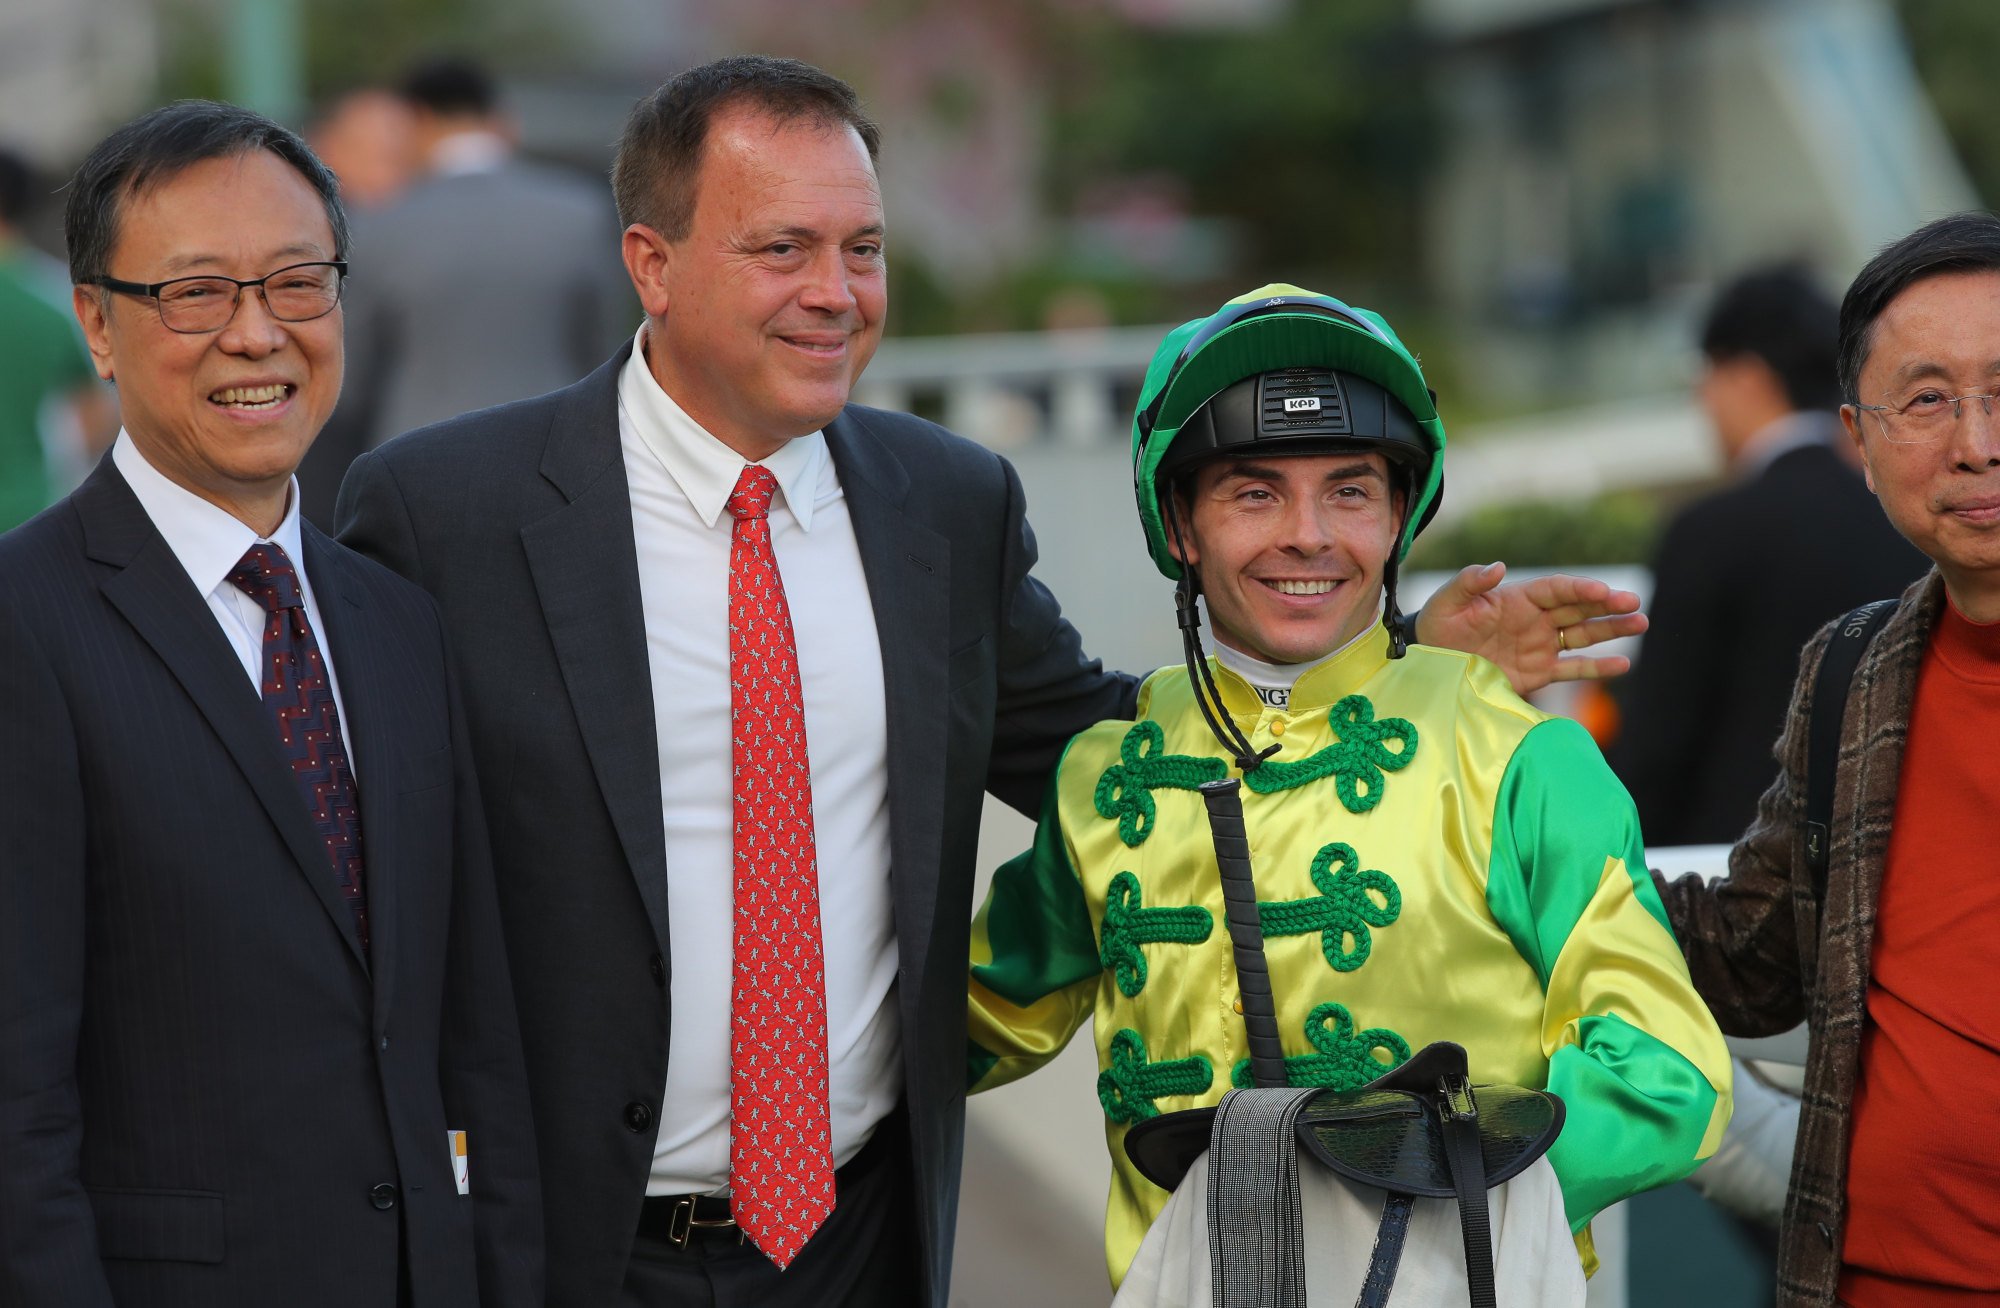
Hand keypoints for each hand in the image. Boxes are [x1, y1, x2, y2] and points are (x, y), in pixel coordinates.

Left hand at [1412, 562, 1647, 695]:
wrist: (1429, 663)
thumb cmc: (1438, 625)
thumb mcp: (1448, 601)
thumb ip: (1470, 582)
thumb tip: (1499, 567)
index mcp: (1518, 598)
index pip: (1556, 589)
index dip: (1579, 589)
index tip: (1601, 591)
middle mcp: (1536, 620)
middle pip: (1579, 609)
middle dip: (1607, 605)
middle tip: (1634, 602)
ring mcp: (1540, 646)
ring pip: (1584, 635)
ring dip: (1612, 629)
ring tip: (1641, 623)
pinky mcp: (1538, 673)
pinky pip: (1573, 669)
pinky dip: (1597, 668)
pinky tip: (1623, 664)